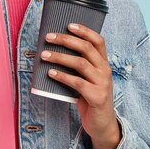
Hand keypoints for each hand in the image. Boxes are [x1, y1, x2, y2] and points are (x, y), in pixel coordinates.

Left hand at [41, 23, 120, 148]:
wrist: (101, 124)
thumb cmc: (89, 97)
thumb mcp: (87, 78)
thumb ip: (78, 65)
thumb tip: (53, 50)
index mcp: (104, 63)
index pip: (98, 40)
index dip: (84, 31)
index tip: (68, 25)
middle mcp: (105, 70)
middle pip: (86, 48)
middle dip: (65, 40)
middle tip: (48, 38)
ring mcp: (103, 84)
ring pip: (80, 63)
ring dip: (60, 57)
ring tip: (44, 55)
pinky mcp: (97, 97)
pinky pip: (77, 83)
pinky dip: (62, 76)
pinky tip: (50, 73)